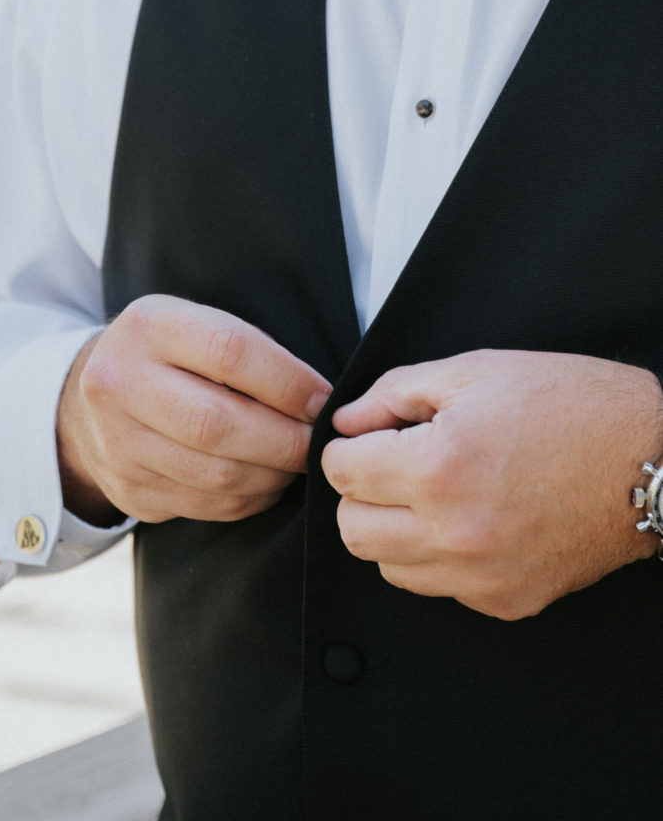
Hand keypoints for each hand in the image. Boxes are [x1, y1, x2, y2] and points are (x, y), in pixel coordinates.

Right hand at [57, 295, 330, 525]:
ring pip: (215, 474)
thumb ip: (249, 351)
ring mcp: (117, 442)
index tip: (324, 400)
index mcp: (149, 327)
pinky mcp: (129, 489)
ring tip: (297, 462)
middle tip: (317, 442)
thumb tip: (320, 400)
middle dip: (285, 440)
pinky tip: (267, 482)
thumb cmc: (170, 358)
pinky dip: (251, 499)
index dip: (288, 382)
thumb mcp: (195, 326)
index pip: (229, 352)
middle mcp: (121, 383)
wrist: (89, 402)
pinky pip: (206, 505)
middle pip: (217, 423)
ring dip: (273, 474)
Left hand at [322, 349, 662, 619]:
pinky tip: (468, 520)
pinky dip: (437, 557)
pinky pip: (438, 586)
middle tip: (391, 465)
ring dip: (392, 528)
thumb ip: (394, 393)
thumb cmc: (572, 404)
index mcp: (438, 467)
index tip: (367, 439)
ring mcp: (480, 575)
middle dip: (360, 492)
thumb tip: (347, 422)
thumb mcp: (476, 371)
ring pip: (387, 565)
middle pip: (352, 529)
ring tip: (431, 493)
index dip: (348, 447)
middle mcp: (453, 531)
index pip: (340, 473)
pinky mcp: (505, 600)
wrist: (652, 458)